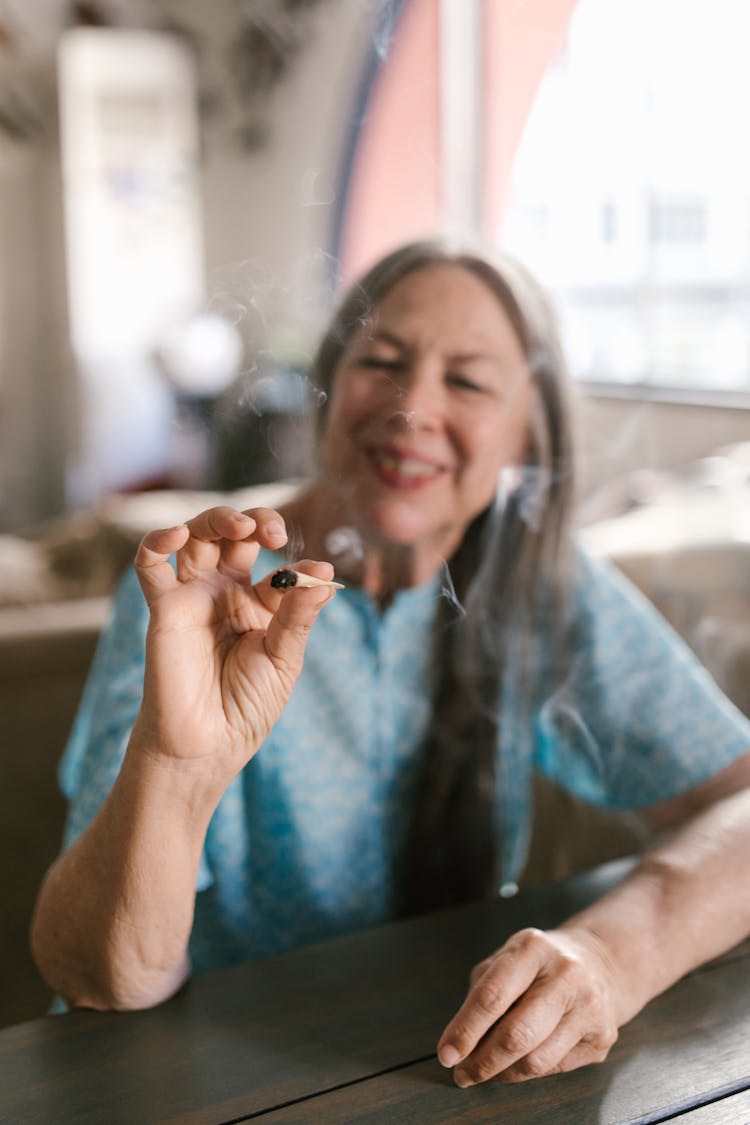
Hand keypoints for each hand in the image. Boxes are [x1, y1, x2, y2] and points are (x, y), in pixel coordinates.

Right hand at [131, 505, 334, 786]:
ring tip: (240, 527)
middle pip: (234, 537)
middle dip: (254, 522)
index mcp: (259, 604)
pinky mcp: (164, 608)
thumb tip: (326, 577)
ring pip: (197, 538)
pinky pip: (150, 565)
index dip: (299, 565)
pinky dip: (157, 542)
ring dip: (216, 520)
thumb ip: (298, 616)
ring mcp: (193, 596)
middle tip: (274, 532)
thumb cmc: (246, 706)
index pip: (279, 567)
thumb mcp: (284, 660)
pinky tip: (176, 534)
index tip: (320, 573)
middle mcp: (225, 593)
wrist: (206, 744)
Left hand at [437, 926, 618, 1084]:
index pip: (493, 996)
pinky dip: (527, 1073)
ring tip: (484, 1071)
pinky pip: (555, 1068)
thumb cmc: (540, 964)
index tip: (446, 1054)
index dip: (465, 1030)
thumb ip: (481, 995)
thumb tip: (460, 1044)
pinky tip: (516, 1065)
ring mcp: (589, 1006)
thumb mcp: (506, 960)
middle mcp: (565, 975)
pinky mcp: (602, 1036)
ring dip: (502, 1074)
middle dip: (482, 1062)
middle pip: (516, 1034)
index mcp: (533, 948)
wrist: (600, 963)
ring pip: (536, 1060)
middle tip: (462, 1073)